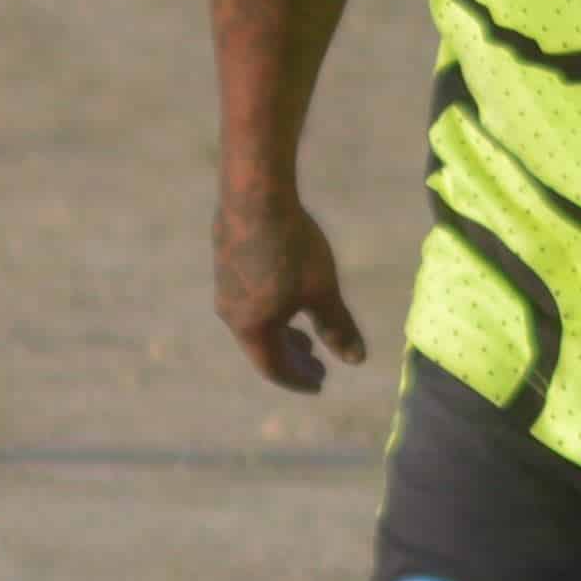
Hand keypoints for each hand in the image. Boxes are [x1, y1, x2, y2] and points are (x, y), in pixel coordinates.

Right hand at [215, 192, 366, 393]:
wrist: (255, 196)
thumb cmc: (292, 249)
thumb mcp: (322, 291)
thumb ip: (337, 327)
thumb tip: (356, 360)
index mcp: (252, 328)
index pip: (274, 368)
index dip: (299, 380)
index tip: (320, 383)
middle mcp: (231, 314)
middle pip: (262, 348)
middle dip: (292, 359)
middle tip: (317, 364)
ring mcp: (224, 288)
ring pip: (255, 324)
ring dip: (281, 335)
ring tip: (303, 333)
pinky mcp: (225, 264)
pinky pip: (249, 303)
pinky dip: (271, 313)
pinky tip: (286, 295)